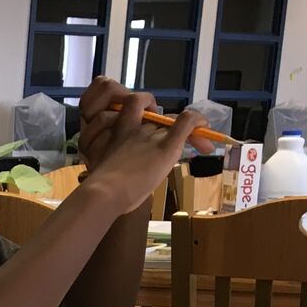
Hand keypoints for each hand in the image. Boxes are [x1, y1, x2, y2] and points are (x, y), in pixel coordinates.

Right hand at [75, 80, 209, 214]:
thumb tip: (126, 176)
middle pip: (156, 117)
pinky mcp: (167, 146)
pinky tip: (205, 125)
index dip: (147, 120)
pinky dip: (197, 121)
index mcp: (117, 133)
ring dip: (186, 128)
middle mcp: (134, 128)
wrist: (104, 192)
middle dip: (169, 127)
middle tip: (184, 140)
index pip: (135, 114)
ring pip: (171, 120)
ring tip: (201, 141)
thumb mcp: (104, 168)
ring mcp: (150, 135)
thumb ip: (117, 164)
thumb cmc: (101, 189)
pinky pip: (185, 122)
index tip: (153, 133)